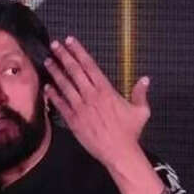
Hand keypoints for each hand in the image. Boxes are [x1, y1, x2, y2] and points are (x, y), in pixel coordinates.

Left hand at [42, 36, 149, 167]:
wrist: (119, 152)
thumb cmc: (130, 132)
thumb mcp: (141, 111)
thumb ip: (140, 93)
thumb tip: (145, 79)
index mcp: (106, 90)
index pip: (89, 65)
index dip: (79, 52)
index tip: (70, 41)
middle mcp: (91, 96)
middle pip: (74, 71)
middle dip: (63, 56)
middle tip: (55, 45)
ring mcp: (80, 108)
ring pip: (64, 85)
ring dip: (55, 72)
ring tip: (48, 61)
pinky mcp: (73, 121)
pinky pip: (60, 105)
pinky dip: (53, 95)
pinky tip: (47, 87)